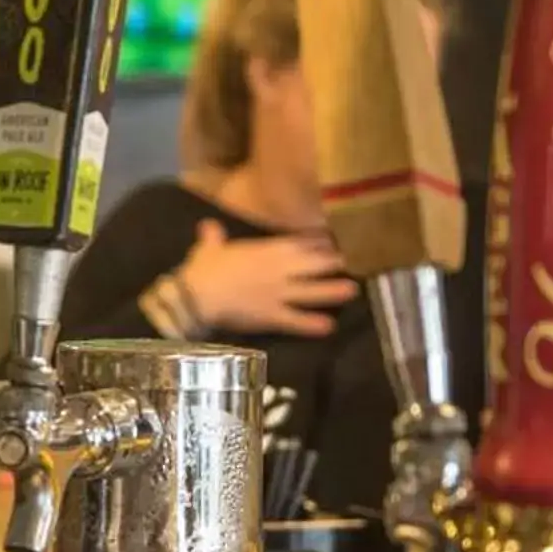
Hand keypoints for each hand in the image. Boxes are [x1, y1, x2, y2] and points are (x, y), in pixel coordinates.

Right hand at [175, 219, 356, 336]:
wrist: (198, 295)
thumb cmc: (202, 269)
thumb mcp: (207, 248)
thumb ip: (213, 236)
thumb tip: (208, 224)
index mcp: (265, 250)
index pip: (298, 243)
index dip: (318, 242)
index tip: (332, 240)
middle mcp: (279, 270)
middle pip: (313, 264)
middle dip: (334, 262)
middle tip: (353, 262)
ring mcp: (278, 293)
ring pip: (312, 291)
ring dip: (332, 290)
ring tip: (353, 290)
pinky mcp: (272, 316)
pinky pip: (296, 320)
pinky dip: (312, 324)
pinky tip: (328, 327)